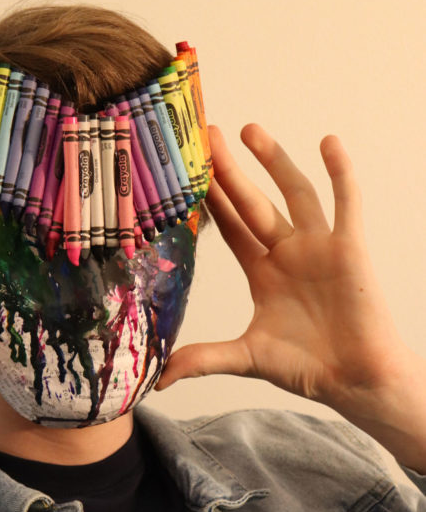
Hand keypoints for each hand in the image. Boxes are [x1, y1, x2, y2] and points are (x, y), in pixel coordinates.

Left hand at [156, 123, 410, 417]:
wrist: (355, 381)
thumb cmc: (307, 368)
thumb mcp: (245, 359)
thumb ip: (203, 359)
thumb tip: (156, 380)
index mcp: (263, 273)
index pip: (230, 227)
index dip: (210, 199)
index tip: (188, 171)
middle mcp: (288, 253)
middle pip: (253, 202)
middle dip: (230, 170)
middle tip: (206, 135)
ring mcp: (319, 247)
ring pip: (294, 193)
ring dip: (274, 161)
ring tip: (249, 130)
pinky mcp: (349, 248)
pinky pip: (346, 203)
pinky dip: (340, 173)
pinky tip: (328, 142)